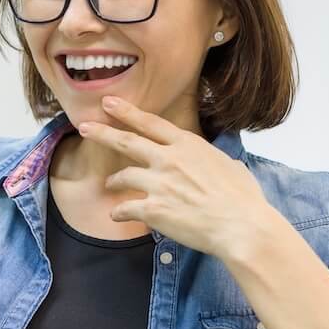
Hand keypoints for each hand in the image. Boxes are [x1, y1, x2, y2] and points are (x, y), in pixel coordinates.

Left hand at [77, 96, 275, 261]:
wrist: (241, 226)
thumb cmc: (243, 199)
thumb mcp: (232, 167)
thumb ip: (218, 161)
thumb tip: (224, 164)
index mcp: (188, 145)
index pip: (150, 123)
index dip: (127, 112)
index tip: (109, 103)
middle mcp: (169, 159)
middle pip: (127, 141)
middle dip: (102, 133)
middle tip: (84, 127)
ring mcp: (159, 183)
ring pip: (124, 176)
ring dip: (114, 181)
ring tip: (110, 184)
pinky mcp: (153, 209)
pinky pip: (126, 208)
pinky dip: (119, 212)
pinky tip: (116, 216)